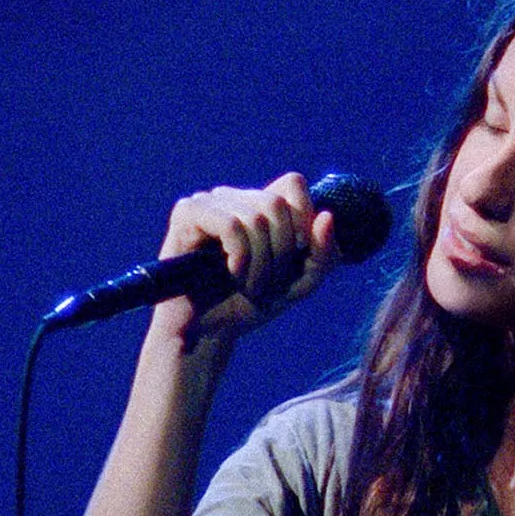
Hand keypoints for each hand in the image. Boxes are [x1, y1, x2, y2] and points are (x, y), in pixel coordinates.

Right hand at [151, 172, 336, 344]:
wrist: (209, 332)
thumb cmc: (252, 304)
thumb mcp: (301, 282)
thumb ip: (324, 253)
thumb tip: (327, 216)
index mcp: (261, 205)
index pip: (293, 183)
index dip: (303, 216)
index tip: (297, 253)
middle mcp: (234, 197)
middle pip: (277, 203)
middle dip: (282, 251)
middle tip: (269, 281)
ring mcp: (208, 202)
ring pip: (255, 217)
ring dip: (261, 263)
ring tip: (251, 286)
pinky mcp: (187, 214)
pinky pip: (230, 225)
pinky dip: (240, 258)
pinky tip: (232, 274)